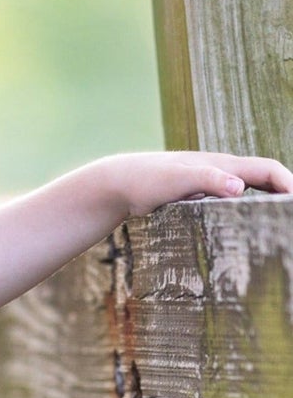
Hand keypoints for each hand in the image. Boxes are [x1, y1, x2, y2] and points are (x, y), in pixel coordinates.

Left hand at [102, 148, 292, 217]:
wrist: (121, 183)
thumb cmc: (147, 180)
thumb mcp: (176, 180)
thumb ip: (207, 179)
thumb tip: (240, 188)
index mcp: (224, 165)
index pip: (268, 170)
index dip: (289, 184)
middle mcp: (222, 173)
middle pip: (265, 181)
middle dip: (284, 195)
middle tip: (290, 222)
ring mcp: (212, 185)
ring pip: (251, 192)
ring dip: (268, 203)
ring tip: (278, 228)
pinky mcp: (201, 198)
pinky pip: (233, 203)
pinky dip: (247, 212)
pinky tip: (245, 231)